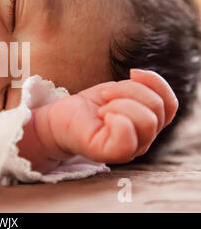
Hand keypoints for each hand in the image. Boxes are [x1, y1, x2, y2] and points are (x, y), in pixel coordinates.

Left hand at [33, 69, 178, 163]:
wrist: (58, 118)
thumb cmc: (88, 107)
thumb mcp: (119, 91)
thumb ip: (140, 88)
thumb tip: (141, 74)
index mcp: (148, 125)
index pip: (170, 104)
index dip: (154, 82)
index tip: (130, 74)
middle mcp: (143, 140)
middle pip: (158, 109)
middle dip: (130, 91)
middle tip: (107, 95)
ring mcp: (128, 150)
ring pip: (147, 120)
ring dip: (121, 103)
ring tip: (103, 108)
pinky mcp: (110, 154)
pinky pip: (127, 139)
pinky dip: (116, 118)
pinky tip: (102, 117)